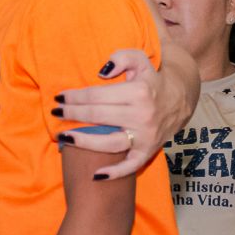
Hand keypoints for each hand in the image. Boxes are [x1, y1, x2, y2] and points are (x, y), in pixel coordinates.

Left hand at [55, 50, 167, 178]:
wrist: (179, 100)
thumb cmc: (150, 79)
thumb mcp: (140, 59)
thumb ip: (121, 58)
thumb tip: (101, 73)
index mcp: (138, 92)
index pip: (98, 96)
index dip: (75, 96)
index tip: (59, 97)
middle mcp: (142, 116)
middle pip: (99, 116)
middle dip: (73, 114)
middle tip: (55, 113)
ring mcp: (145, 136)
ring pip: (109, 143)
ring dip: (83, 142)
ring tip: (63, 136)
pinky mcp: (148, 151)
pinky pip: (131, 166)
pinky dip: (115, 174)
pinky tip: (95, 176)